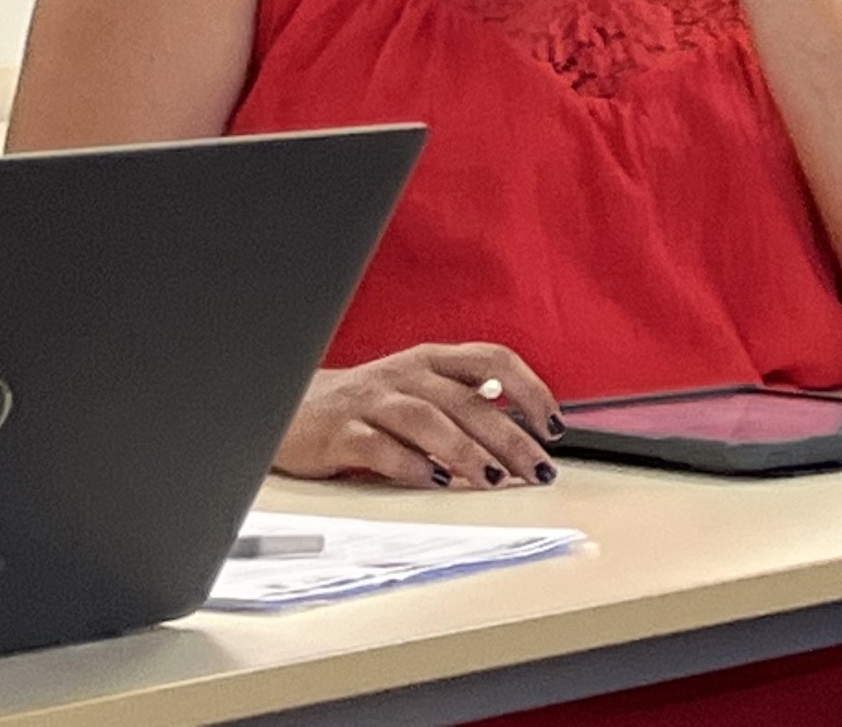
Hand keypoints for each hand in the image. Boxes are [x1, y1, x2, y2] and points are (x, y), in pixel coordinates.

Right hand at [275, 343, 561, 488]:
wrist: (287, 408)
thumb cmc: (365, 406)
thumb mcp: (417, 391)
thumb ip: (460, 404)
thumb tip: (518, 435)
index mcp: (432, 359)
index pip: (494, 360)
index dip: (530, 390)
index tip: (554, 426)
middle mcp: (405, 373)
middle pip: (468, 400)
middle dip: (510, 437)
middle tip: (537, 469)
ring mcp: (371, 400)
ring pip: (428, 420)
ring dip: (466, 451)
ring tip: (493, 479)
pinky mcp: (339, 432)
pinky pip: (380, 447)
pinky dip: (412, 465)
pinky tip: (436, 483)